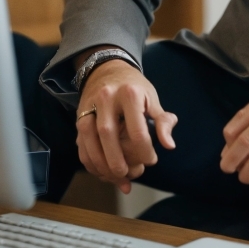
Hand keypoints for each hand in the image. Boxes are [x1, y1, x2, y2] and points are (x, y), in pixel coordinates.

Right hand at [75, 60, 177, 193]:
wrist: (108, 69)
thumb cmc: (134, 87)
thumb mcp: (152, 99)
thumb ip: (162, 121)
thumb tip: (169, 145)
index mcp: (130, 94)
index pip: (137, 130)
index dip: (145, 151)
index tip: (151, 160)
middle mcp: (106, 98)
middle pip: (108, 135)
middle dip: (117, 161)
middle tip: (130, 174)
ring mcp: (89, 107)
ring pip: (89, 140)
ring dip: (101, 165)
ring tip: (116, 178)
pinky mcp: (79, 117)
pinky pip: (81, 144)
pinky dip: (90, 162)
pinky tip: (102, 172)